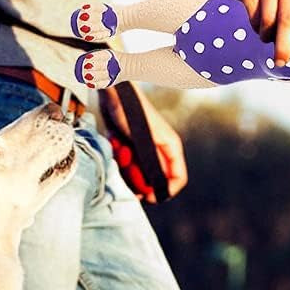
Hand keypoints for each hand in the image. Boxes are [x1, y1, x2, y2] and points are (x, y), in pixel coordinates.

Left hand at [99, 86, 186, 202]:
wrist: (111, 92)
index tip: (148, 197)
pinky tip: (116, 145)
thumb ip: (154, 164)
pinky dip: (120, 161)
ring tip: (120, 151)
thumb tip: (159, 187)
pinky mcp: (131, 147)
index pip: (177, 178)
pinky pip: (127, 166)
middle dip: (140, 182)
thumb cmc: (129, 110)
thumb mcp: (143, 140)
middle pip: (155, 180)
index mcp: (170, 147)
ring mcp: (145, 149)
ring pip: (139, 175)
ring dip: (127, 170)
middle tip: (127, 174)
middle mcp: (160, 150)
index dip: (165, 192)